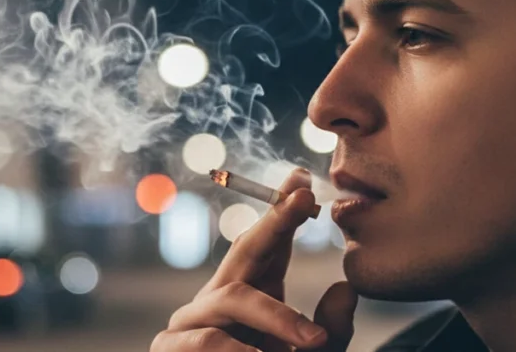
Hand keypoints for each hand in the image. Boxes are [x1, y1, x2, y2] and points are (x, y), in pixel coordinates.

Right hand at [150, 169, 359, 350]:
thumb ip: (330, 333)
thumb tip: (347, 287)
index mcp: (249, 297)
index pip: (267, 246)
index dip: (284, 212)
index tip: (304, 181)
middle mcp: (217, 301)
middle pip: (244, 251)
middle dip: (275, 224)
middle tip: (303, 202)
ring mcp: (190, 322)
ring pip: (232, 298)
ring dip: (277, 318)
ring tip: (313, 345)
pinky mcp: (168, 347)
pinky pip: (204, 340)